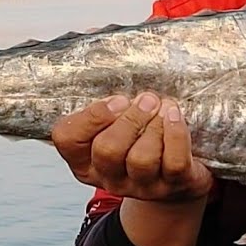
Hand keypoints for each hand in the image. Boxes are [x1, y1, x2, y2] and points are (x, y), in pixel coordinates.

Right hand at [51, 92, 212, 202]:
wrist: (178, 174)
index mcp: (84, 159)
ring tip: (163, 107)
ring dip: (155, 125)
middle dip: (130, 119)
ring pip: (142, 159)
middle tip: (147, 99)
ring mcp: (141, 186)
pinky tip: (175, 116)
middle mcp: (108, 177)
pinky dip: (176, 135)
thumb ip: (105, 101)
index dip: (92, 116)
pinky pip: (174, 163)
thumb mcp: (114, 121)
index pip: (68, 139)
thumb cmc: (140, 138)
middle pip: (107, 150)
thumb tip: (106, 59)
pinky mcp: (173, 186)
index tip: (117, 99)